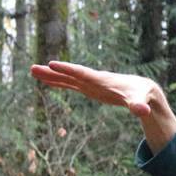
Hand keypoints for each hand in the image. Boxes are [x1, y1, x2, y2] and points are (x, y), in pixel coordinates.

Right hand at [30, 61, 175, 152]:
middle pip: (69, 74)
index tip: (52, 63)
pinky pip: (71, 84)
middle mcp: (94, 79)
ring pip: (67, 78)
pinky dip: (59, 82)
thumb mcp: (141, 101)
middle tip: (33, 68)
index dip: (68, 69)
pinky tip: (47, 81)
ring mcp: (91, 83)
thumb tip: (142, 111)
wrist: (143, 90)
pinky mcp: (90, 88)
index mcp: (102, 80)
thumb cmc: (142, 94)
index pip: (82, 74)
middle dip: (52, 72)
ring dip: (51, 76)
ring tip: (33, 71)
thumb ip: (139, 105)